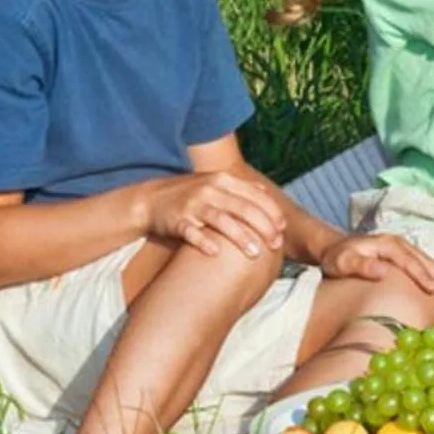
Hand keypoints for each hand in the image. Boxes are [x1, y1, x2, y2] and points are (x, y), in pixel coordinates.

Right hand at [139, 171, 286, 258]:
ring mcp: (193, 204)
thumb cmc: (188, 194)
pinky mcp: (177, 220)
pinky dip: (205, 241)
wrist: (150, 200)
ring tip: (255, 254)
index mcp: (222, 180)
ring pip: (222, 220)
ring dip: (241, 237)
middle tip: (275, 245)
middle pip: (244, 209)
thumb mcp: (214, 183)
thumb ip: (239, 187)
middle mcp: (210, 189)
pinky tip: (216, 253)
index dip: (272, 213)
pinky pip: (193, 232)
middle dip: (263, 228)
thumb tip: (264, 191)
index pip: (255, 195)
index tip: (282, 230)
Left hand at [316, 232, 433, 313]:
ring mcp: (406, 252)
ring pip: (431, 267)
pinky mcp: (406, 261)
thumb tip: (384, 273)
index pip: (410, 260)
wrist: (336, 248)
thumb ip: (361, 266)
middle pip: (427, 263)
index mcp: (388, 244)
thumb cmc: (338, 257)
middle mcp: (401, 245)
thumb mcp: (343, 262)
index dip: (423, 275)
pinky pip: (426, 271)